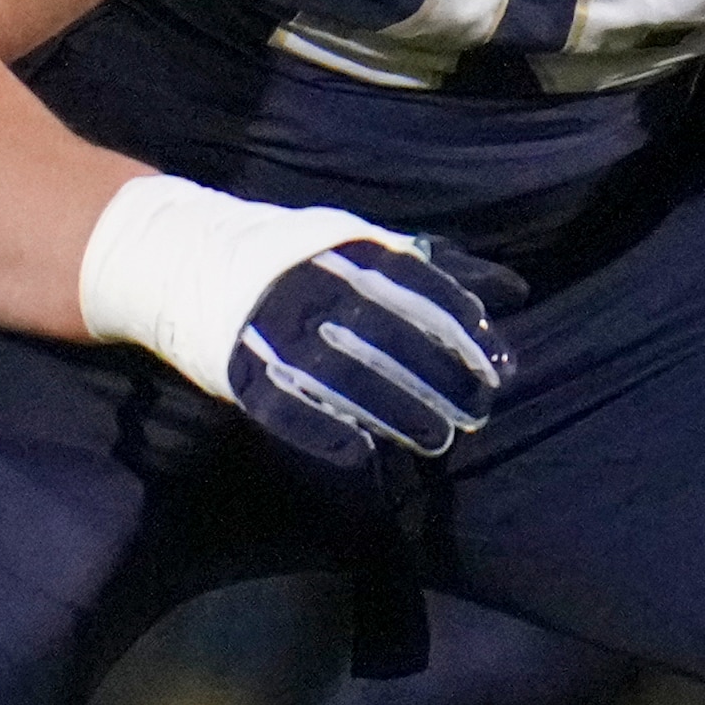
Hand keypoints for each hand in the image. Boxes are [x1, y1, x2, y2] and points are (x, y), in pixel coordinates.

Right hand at [223, 233, 518, 468]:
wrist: (191, 259)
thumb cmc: (302, 259)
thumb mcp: (368, 249)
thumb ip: (437, 269)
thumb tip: (513, 289)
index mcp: (349, 255)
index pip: (418, 288)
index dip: (461, 327)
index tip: (498, 362)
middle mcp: (316, 289)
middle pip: (389, 336)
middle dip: (438, 376)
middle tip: (477, 409)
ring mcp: (277, 329)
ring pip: (344, 374)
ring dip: (394, 410)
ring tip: (436, 440)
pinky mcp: (244, 370)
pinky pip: (284, 405)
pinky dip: (321, 431)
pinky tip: (359, 456)